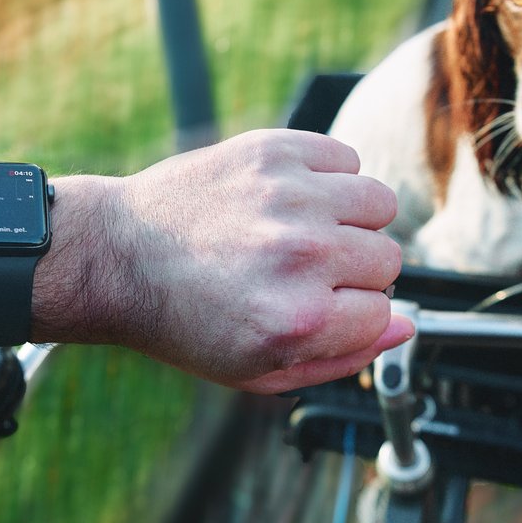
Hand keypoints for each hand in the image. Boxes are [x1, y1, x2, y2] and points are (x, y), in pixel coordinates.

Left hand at [35, 129, 411, 392]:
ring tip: (304, 232)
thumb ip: (341, 359)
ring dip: (350, 220)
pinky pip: (345, 158)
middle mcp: (301, 256)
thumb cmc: (183, 320)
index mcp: (299, 320)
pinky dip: (328, 177)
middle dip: (352, 272)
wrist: (118, 258)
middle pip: (386, 259)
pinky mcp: (271, 152)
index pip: (384, 312)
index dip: (350, 316)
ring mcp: (289, 197)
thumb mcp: (258, 370)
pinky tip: (290, 199)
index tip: (314, 309)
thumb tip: (404, 326)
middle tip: (301, 273)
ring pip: (378, 204)